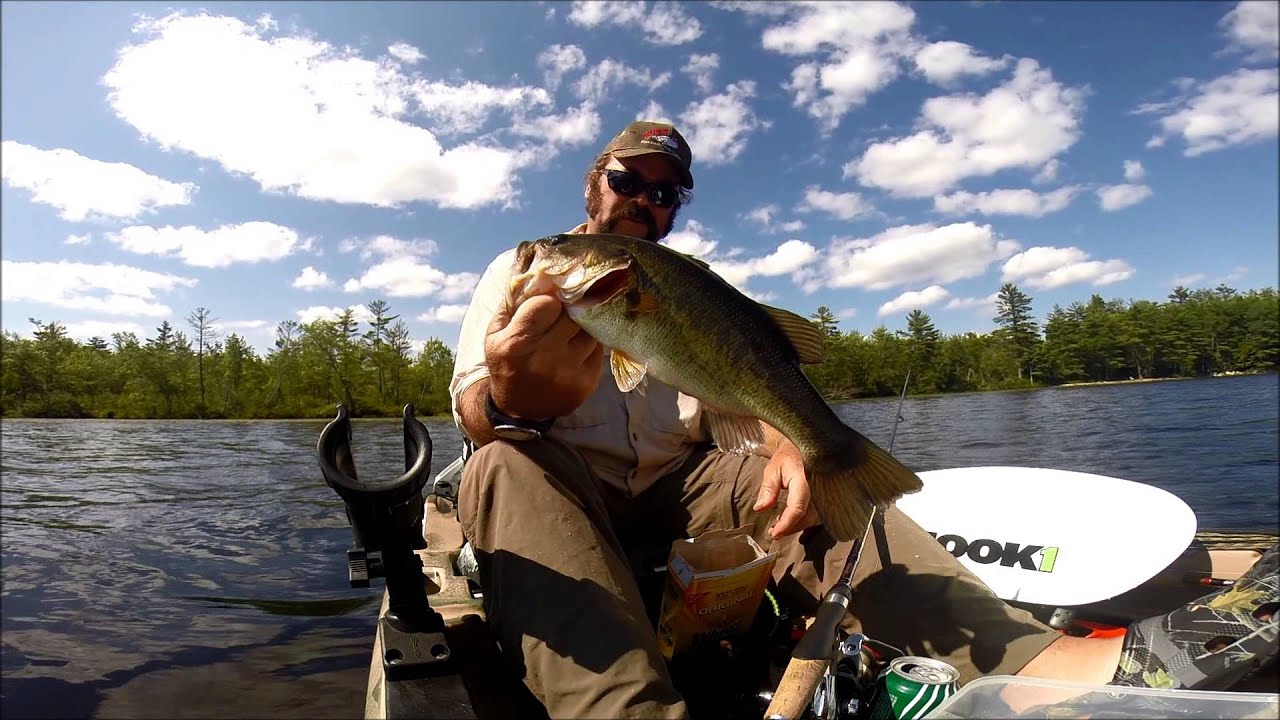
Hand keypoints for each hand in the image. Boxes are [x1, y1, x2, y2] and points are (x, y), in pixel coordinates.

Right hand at [484, 293, 602, 419]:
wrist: (518, 410)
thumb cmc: (506, 363)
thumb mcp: (495, 333)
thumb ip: (512, 301)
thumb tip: (534, 270)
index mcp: (517, 343)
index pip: (548, 303)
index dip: (550, 298)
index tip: (550, 300)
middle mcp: (545, 359)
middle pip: (573, 314)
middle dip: (571, 308)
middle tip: (568, 308)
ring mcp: (568, 372)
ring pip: (589, 330)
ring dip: (583, 325)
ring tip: (570, 329)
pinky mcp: (586, 384)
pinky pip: (597, 350)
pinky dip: (589, 344)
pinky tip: (576, 347)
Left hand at [753, 441, 818, 538]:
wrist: (807, 446)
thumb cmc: (788, 457)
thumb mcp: (773, 468)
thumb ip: (768, 488)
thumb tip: (760, 508)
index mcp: (805, 480)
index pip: (797, 507)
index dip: (786, 524)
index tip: (774, 533)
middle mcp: (819, 488)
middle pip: (807, 517)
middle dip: (790, 527)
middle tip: (774, 532)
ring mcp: (825, 493)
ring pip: (814, 519)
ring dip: (797, 525)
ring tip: (779, 525)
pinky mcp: (827, 497)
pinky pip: (818, 514)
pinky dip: (804, 520)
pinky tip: (791, 519)